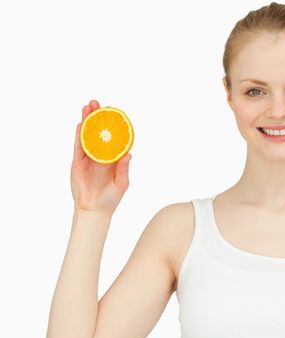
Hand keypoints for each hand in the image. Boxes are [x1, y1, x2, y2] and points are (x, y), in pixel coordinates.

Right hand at [70, 100, 131, 215]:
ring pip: (87, 135)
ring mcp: (89, 157)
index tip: (114, 111)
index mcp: (114, 158)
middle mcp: (101, 154)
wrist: (94, 209)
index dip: (113, 124)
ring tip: (87, 107)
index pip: (114, 137)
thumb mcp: (121, 183)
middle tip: (97, 103)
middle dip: (97, 117)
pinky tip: (81, 124)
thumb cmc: (111, 198)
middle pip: (98, 131)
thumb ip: (123, 169)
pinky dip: (79, 135)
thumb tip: (128, 154)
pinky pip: (78, 146)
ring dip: (87, 121)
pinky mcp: (77, 162)